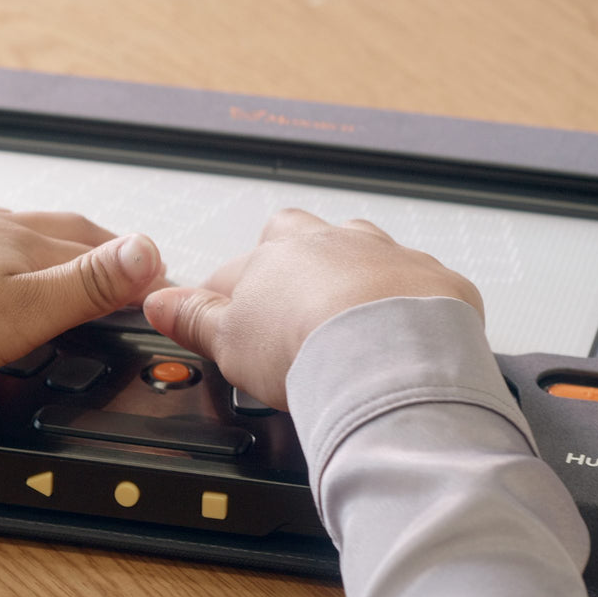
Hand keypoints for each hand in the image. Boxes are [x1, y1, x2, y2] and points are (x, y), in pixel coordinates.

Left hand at [0, 208, 165, 382]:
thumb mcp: (21, 310)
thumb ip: (86, 283)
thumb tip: (150, 252)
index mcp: (31, 244)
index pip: (108, 251)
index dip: (141, 269)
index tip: (166, 284)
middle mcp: (1, 227)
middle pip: (73, 234)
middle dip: (111, 251)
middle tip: (134, 269)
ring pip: (30, 234)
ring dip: (64, 247)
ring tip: (79, 262)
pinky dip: (16, 252)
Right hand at [143, 208, 482, 409]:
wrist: (388, 357)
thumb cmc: (307, 344)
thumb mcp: (227, 340)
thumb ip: (194, 318)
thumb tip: (159, 302)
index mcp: (279, 253)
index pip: (238, 269)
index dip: (226, 298)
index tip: (222, 323)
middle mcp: (336, 243)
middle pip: (304, 240)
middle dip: (294, 266)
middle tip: (289, 313)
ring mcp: (390, 257)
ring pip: (366, 253)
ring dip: (357, 279)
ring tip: (350, 323)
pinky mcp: (438, 283)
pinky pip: (422, 285)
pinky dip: (411, 307)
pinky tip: (404, 338)